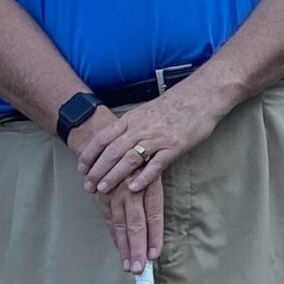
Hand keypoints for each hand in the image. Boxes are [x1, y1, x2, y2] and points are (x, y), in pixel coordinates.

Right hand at [69, 108, 164, 270]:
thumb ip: (153, 188)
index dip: (154, 234)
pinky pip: (107, 218)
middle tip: (139, 269)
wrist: (100, 135)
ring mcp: (113, 192)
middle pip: (135, 222)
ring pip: (119, 224)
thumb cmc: (133, 152)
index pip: (153, 213)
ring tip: (128, 265)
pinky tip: (119, 249)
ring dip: (124, 246)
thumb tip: (161, 215)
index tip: (155, 254)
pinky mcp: (100, 195)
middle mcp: (130, 188)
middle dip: (137, 247)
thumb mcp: (149, 164)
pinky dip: (113, 235)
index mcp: (147, 181)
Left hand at [80, 86, 226, 195]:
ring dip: (114, 175)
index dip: (90, 153)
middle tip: (87, 185)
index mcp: (132, 118)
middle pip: (112, 151)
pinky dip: (143, 177)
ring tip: (103, 189)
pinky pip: (155, 165)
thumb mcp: (147, 110)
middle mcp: (141, 128)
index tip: (81, 167)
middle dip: (97, 169)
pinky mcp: (174, 147)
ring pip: (129, 159)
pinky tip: (133, 188)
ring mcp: (157, 138)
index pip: (104, 137)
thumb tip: (116, 138)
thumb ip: (132, 125)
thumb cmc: (176, 103)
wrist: (202, 95)